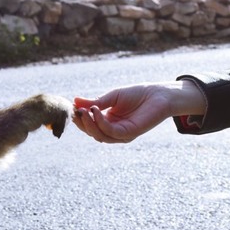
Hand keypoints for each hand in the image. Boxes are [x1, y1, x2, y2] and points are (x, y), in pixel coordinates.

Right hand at [72, 81, 204, 143]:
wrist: (159, 94)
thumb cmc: (138, 94)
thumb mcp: (112, 96)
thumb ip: (95, 102)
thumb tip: (75, 101)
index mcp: (109, 120)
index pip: (90, 124)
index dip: (80, 118)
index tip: (71, 107)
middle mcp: (114, 129)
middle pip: (92, 132)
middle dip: (82, 123)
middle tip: (75, 111)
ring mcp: (122, 134)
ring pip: (100, 135)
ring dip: (89, 124)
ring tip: (84, 110)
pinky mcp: (130, 134)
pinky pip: (111, 132)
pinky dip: (101, 123)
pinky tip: (96, 111)